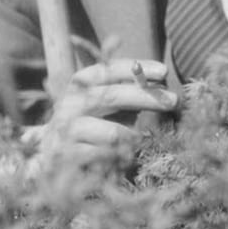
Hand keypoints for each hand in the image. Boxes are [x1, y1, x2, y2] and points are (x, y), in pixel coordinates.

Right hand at [24, 59, 177, 163]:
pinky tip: (122, 159)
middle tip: (174, 101)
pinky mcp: (67, 157)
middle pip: (111, 96)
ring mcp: (65, 131)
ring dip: (134, 137)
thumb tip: (162, 86)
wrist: (53, 159)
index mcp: (79, 87)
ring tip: (139, 141)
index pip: (106, 70)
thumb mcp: (108, 106)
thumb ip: (129, 93)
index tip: (164, 72)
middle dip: (147, 98)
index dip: (135, 69)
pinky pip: (107, 157)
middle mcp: (69, 104)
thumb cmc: (92, 126)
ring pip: (113, 133)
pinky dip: (121, 158)